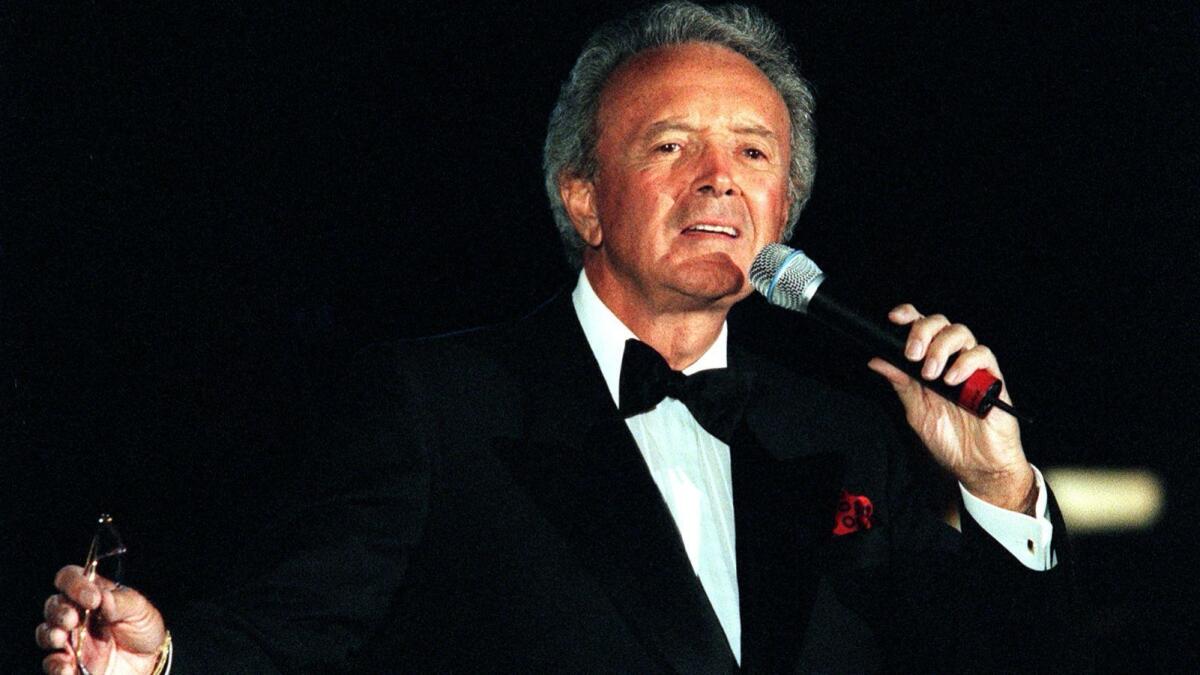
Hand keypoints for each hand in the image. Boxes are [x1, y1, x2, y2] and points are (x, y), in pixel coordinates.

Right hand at [36, 565, 165, 674]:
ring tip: (60, 639)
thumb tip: (103, 596)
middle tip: (72, 619)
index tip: (92, 599)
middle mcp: (76, 614)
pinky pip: (53, 663)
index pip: (70, 578)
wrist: (149, 661)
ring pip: (46, 632)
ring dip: (50, 634)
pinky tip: (67, 667)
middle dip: (59, 611)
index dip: (74, 584)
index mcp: (91, 594)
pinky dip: (56, 665)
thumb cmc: (143, 629)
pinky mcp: (69, 663)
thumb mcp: (141, 611)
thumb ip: (122, 602)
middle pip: (54, 605)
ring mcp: (70, 639)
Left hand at [867, 304, 1035, 513]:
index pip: (921, 328)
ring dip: (941, 348)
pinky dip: (965, 363)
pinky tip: (952, 380)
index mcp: (931, 364)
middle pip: (940, 323)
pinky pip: (982, 355)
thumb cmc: (950, 439)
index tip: (893, 320)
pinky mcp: (992, 379)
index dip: (908, 317)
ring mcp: (972, 368)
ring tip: (932, 374)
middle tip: (912, 355)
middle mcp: (951, 361)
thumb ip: (901, 384)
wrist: (977, 466)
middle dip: (922, 332)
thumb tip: (878, 360)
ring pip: (961, 333)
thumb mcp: (917, 411)